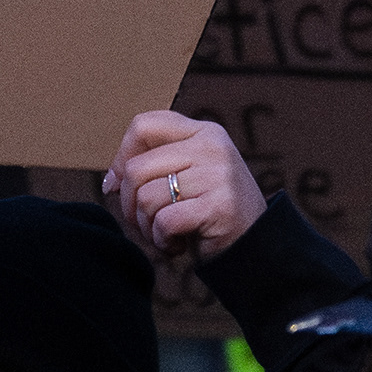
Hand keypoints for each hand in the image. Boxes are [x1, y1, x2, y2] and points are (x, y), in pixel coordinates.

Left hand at [101, 111, 263, 269]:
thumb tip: (112, 180)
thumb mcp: (190, 175)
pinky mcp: (220, 206)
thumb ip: (158, 165)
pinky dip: (162, 241)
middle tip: (145, 224)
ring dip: (147, 228)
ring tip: (165, 236)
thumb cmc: (212, 212)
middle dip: (129, 205)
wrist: (258, 247)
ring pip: (147, 198)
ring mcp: (219, 175)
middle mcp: (213, 147)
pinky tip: (176, 246)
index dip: (121, 156)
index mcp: (204, 132)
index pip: (143, 125)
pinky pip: (165, 221)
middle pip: (136, 169)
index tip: (118, 184)